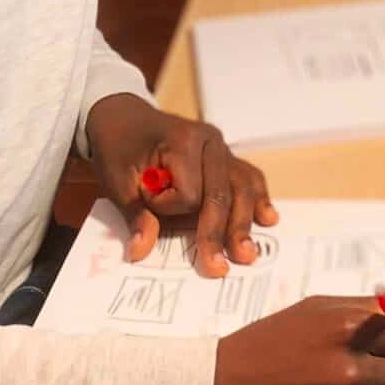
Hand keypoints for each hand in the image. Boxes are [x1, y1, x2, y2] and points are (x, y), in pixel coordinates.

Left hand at [86, 93, 276, 276]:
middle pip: (223, 194)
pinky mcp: (225, 157)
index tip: (144, 197)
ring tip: (247, 253)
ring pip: (242, 189)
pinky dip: (258, 198)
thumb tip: (141, 251)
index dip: (167, 207)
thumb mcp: (116, 179)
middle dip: (220, 233)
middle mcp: (210, 142)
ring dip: (243, 223)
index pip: (188, 193)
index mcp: (183, 141)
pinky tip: (268, 217)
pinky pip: (247, 177)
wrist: (123, 117)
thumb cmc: (118, 147)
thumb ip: (135, 214)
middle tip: (218, 267)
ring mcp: (221, 148)